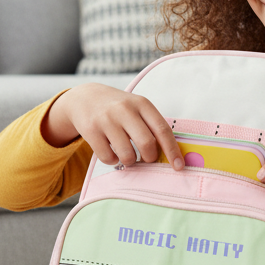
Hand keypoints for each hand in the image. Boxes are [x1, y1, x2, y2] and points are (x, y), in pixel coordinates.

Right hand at [43, 84, 183, 169]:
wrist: (85, 97)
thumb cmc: (119, 108)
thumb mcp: (137, 108)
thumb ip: (152, 127)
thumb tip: (169, 156)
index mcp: (142, 104)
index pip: (162, 129)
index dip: (172, 151)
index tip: (179, 167)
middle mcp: (124, 109)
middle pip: (146, 144)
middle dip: (150, 158)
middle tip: (146, 158)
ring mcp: (106, 120)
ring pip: (127, 155)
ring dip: (130, 161)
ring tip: (127, 154)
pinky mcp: (91, 130)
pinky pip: (108, 158)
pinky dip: (113, 161)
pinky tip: (111, 152)